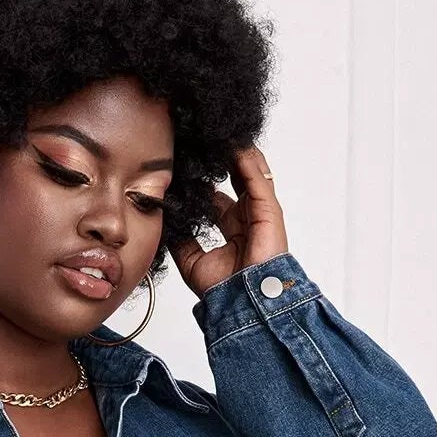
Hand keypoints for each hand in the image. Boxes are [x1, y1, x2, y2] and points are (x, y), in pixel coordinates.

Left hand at [169, 145, 288, 297]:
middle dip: (220, 161)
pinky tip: (232, 143)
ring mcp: (260, 212)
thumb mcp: (191, 261)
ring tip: (218, 134)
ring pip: (249, 172)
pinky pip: (257, 177)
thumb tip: (167, 220)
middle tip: (202, 143)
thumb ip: (181, 239)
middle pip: (235, 180)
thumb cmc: (222, 289)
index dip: (203, 182)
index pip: (217, 198)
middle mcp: (247, 218)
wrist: (241, 302)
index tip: (187, 167)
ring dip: (234, 152)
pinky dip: (246, 158)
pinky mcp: (268, 209)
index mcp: (232, 230)